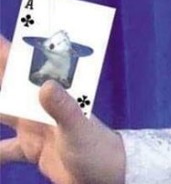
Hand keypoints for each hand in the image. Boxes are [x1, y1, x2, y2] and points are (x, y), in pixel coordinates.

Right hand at [0, 35, 125, 183]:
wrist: (107, 177)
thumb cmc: (98, 150)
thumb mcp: (79, 129)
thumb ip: (64, 109)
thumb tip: (45, 85)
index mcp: (52, 95)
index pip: (26, 67)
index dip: (7, 51)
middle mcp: (40, 106)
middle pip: (7, 85)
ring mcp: (33, 127)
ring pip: (0, 113)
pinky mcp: (30, 149)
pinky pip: (2, 150)